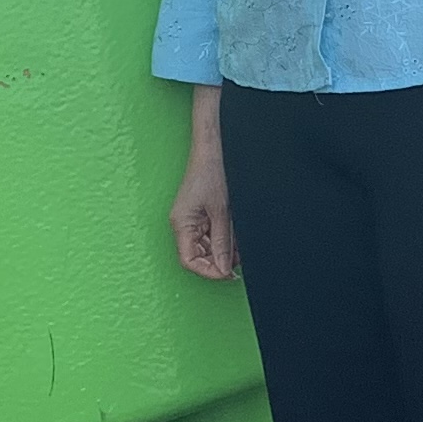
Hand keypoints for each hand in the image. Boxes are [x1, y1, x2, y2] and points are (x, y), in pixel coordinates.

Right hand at [169, 99, 236, 281]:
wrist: (215, 147)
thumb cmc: (214, 171)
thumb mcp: (222, 211)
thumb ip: (222, 241)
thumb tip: (223, 269)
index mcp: (182, 223)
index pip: (189, 261)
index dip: (209, 272)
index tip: (229, 273)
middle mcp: (184, 224)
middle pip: (199, 256)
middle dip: (220, 260)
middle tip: (240, 257)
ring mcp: (193, 220)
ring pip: (208, 248)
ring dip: (225, 249)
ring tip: (240, 240)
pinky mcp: (202, 214)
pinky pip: (212, 235)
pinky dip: (226, 238)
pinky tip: (237, 232)